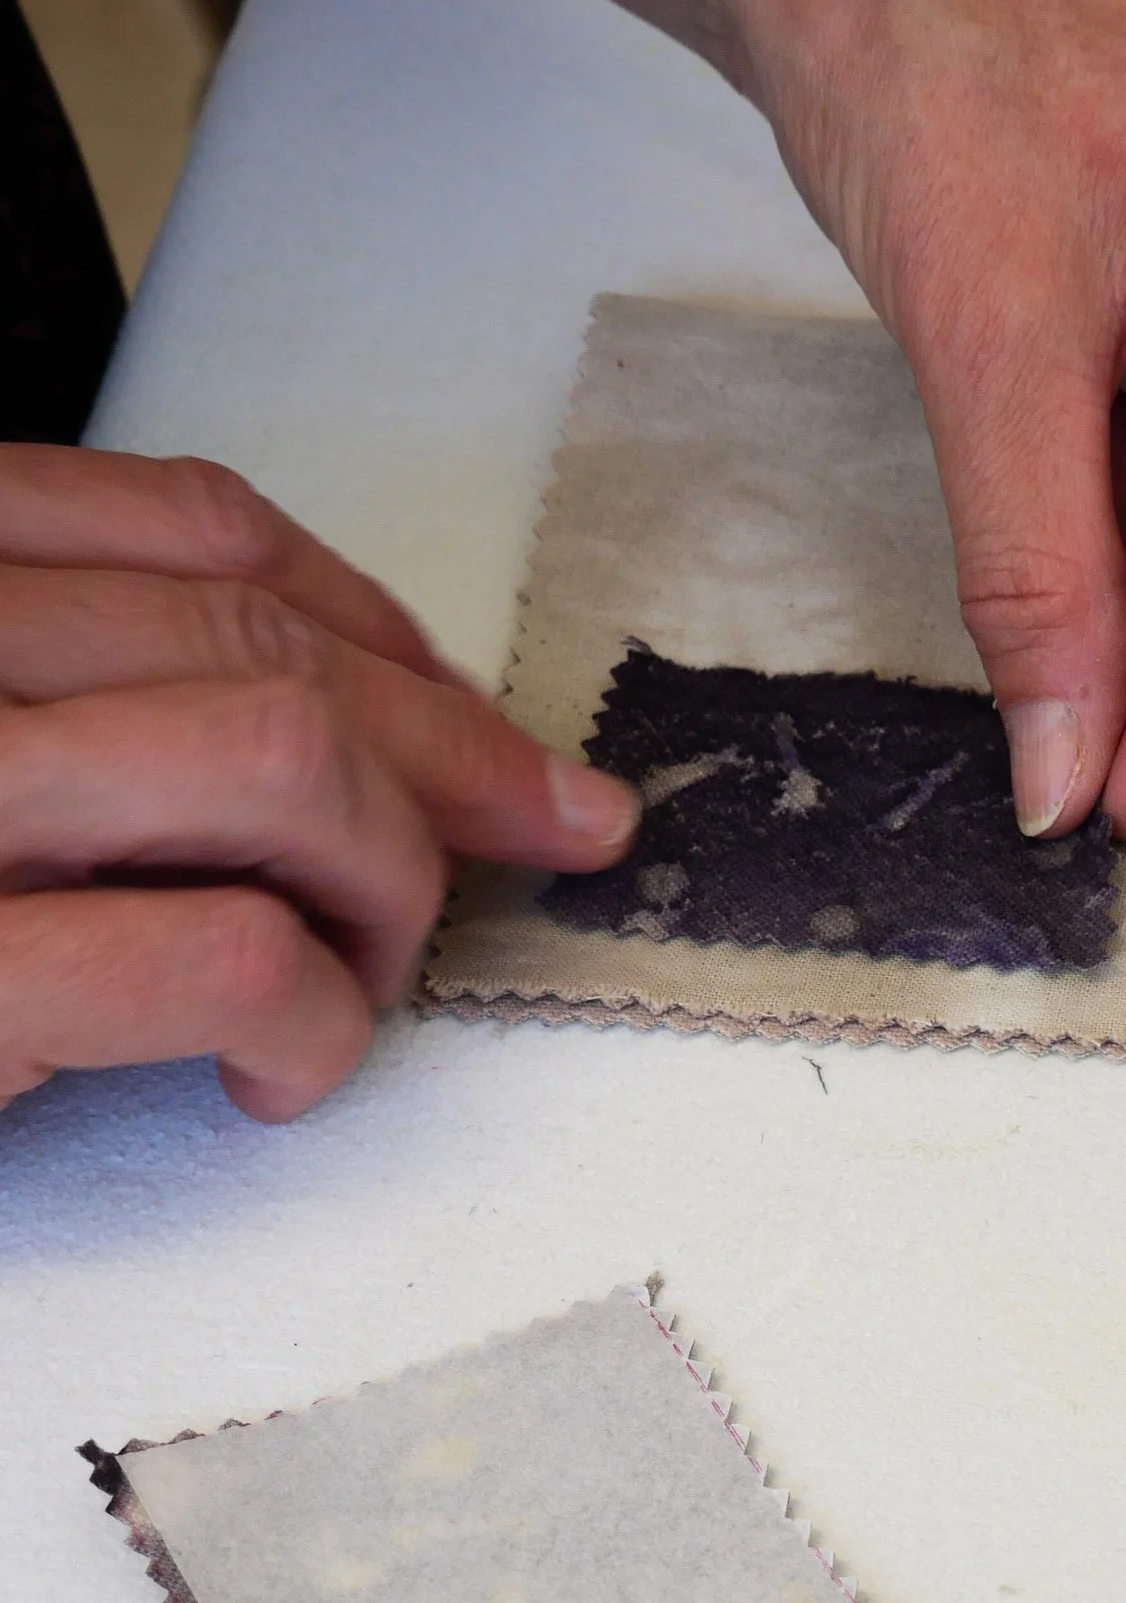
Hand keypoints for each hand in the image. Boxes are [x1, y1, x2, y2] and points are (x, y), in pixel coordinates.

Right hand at [0, 445, 638, 1119]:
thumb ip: (97, 690)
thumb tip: (362, 731)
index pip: (203, 532)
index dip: (387, 632)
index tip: (491, 720)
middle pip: (272, 647)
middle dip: (453, 758)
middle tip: (552, 835)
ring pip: (290, 762)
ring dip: (382, 884)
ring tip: (353, 980)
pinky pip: (231, 956)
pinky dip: (309, 1022)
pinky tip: (275, 1070)